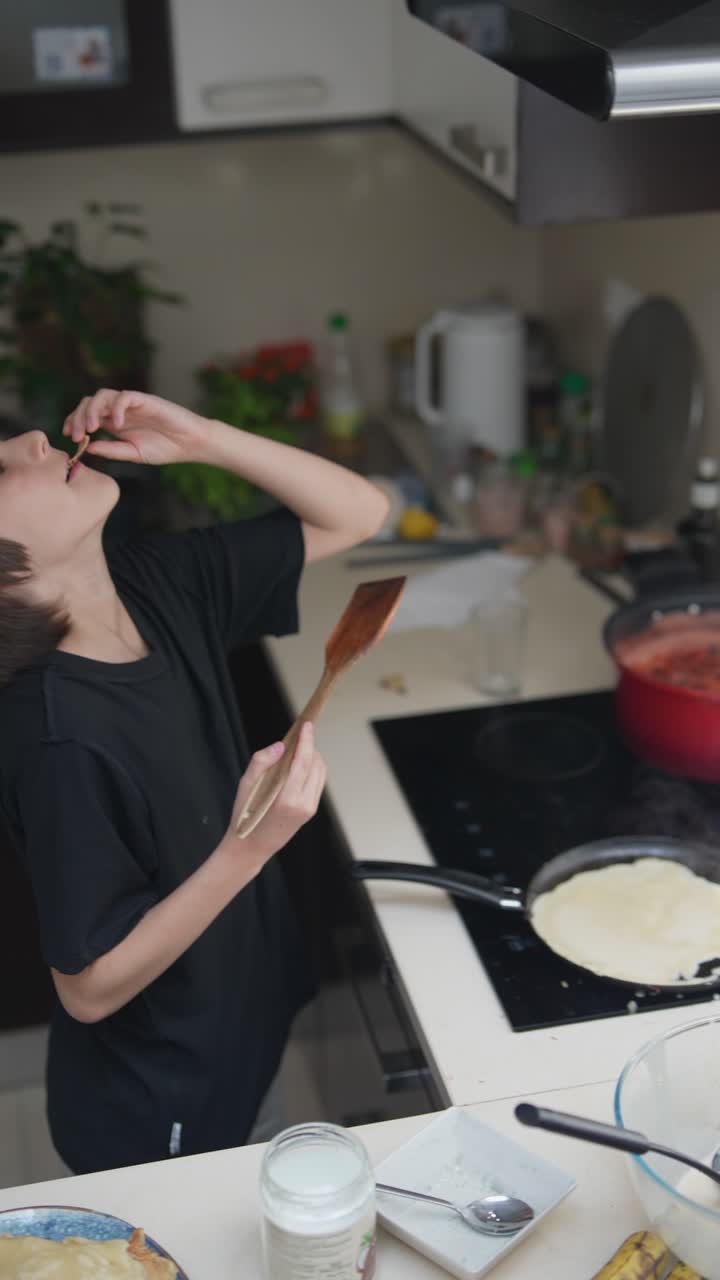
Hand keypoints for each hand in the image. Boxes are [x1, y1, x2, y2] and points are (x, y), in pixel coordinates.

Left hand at [63, 388, 210, 466]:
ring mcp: (132, 404)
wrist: (191, 444)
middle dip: (78, 417)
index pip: (87, 414)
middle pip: (90, 402)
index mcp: (115, 422)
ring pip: (103, 395)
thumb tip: (88, 448)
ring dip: (93, 410)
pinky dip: (117, 408)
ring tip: (92, 428)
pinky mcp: (145, 400)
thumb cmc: (166, 448)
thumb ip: (112, 450)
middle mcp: (120, 410)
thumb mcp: (134, 454)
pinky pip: (125, 397)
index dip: (74, 421)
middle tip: (77, 435)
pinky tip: (117, 425)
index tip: (70, 436)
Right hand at [224, 723, 326, 868]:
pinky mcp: (310, 811)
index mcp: (287, 798)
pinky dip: (312, 769)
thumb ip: (262, 761)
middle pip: (315, 764)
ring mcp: (309, 808)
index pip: (303, 761)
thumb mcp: (246, 785)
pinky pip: (317, 783)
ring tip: (299, 748)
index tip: (307, 725)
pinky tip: (300, 764)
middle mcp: (303, 804)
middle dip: (310, 746)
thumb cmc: (245, 815)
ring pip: (320, 773)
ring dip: (312, 757)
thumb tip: (281, 745)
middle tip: (300, 734)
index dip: (306, 740)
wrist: (251, 847)